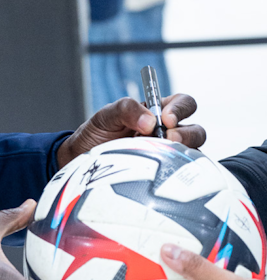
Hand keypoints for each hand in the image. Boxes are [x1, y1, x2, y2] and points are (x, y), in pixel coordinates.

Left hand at [56, 94, 205, 168]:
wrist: (84, 161)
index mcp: (159, 113)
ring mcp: (170, 156)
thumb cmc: (97, 135)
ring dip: (183, 154)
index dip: (180, 108)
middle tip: (168, 139)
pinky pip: (183, 176)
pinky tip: (163, 176)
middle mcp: (169, 133)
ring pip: (194, 154)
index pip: (183, 103)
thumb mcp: (106, 116)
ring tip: (162, 158)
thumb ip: (126, 109)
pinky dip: (179, 175)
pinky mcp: (166, 176)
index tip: (165, 118)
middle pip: (196, 130)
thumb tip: (149, 121)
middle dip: (186, 134)